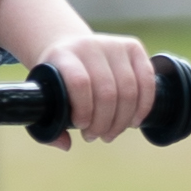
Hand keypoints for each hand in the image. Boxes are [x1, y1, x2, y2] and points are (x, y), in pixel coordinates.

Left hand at [35, 32, 157, 144]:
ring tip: (112, 132)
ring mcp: (114, 45)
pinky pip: (147, 81)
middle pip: (107, 91)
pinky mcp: (134, 47)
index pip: (80, 82)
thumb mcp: (43, 98)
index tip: (81, 127)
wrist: (70, 49)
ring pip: (129, 90)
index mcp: (63, 56)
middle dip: (104, 123)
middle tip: (96, 136)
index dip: (84, 110)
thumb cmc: (57, 80)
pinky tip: (134, 121)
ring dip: (122, 120)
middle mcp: (90, 46)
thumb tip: (66, 145)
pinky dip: (144, 106)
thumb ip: (48, 125)